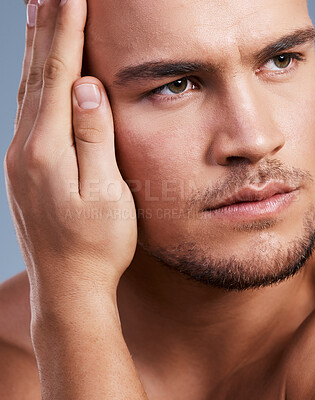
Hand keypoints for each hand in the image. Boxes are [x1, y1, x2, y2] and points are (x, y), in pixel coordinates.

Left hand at [4, 0, 136, 300]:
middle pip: (35, 77)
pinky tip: (38, 75)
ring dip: (35, 52)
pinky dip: (34, 84)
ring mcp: (20, 161)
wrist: (68, 286)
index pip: (58, 76)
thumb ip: (94, 137)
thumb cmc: (98, 244)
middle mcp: (25, 150)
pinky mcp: (25, 171)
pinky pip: (28, 115)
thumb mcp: (106, 192)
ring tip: (40, 17)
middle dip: (44, 30)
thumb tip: (85, 87)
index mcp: (47, 151)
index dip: (65, 33)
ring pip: (28, 94)